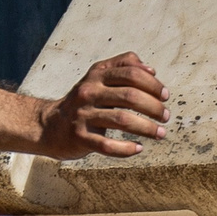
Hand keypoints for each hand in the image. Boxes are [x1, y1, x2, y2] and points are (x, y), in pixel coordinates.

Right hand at [35, 53, 167, 159]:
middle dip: (154, 107)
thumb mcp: (99, 77)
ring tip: (160, 133)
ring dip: (146, 128)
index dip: (153, 84)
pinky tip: (138, 148)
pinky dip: (126, 148)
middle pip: (130, 96)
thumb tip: (151, 70)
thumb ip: (124, 66)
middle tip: (166, 116)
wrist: (50, 125)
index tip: (165, 96)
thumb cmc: (84, 101)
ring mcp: (83, 115)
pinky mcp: (79, 137)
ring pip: (122, 120)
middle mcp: (89, 92)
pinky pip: (107, 145)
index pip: (131, 73)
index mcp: (97, 75)